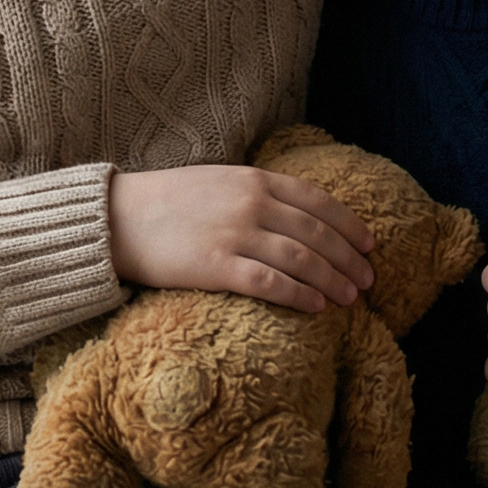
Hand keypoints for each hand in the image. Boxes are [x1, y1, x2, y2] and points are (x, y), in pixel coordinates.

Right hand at [110, 165, 375, 313]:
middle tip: (369, 280)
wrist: (116, 217)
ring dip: (333, 279)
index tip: (370, 243)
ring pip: (301, 260)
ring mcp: (234, 234)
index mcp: (253, 180)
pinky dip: (300, 295)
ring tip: (350, 298)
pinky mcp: (216, 266)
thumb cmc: (166, 202)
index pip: (317, 201)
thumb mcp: (218, 181)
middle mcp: (251, 204)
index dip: (349, 224)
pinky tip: (317, 307)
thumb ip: (255, 192)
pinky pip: (271, 283)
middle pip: (316, 234)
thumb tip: (294, 213)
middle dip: (349, 258)